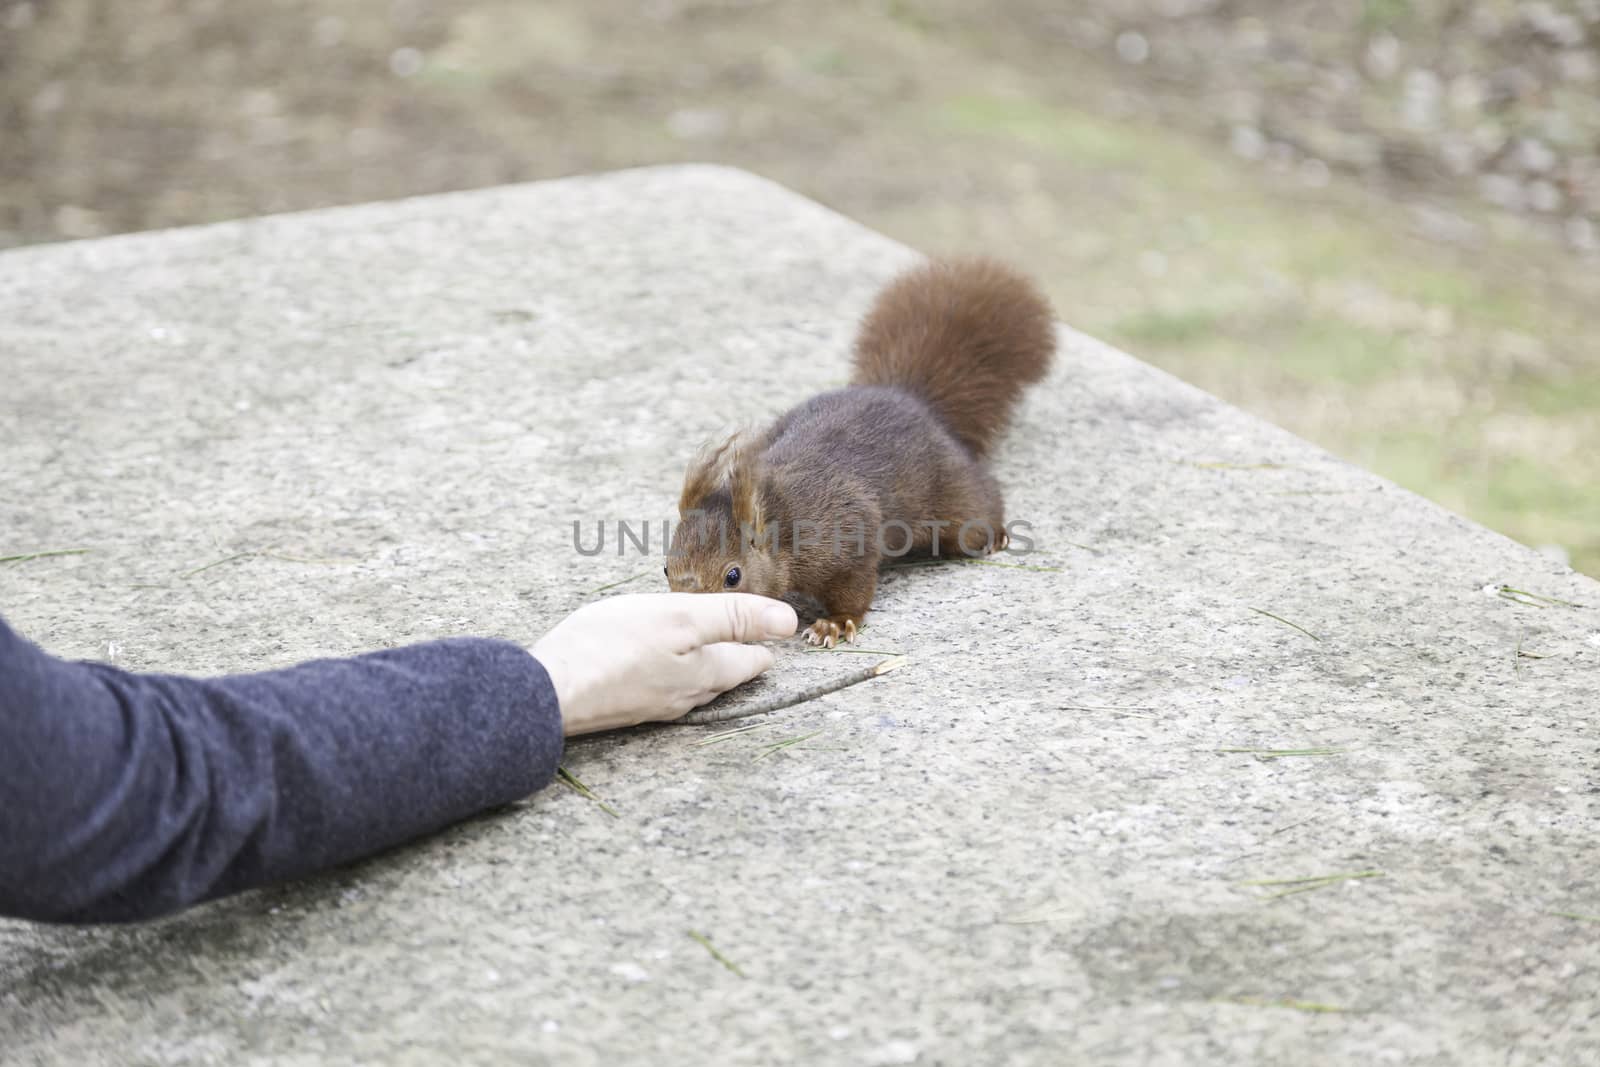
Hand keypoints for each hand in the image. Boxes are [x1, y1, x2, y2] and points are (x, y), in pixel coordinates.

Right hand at [532, 593, 797, 735]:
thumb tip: (789, 622)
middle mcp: (685, 697)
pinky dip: (673, 670)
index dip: (765, 640)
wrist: (547, 691)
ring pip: (694, 684)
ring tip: (711, 643)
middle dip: (739, 654)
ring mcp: (654, 705)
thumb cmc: (610, 648)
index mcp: (706, 674)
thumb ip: (733, 618)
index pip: (753, 661)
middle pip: (725, 675)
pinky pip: (663, 686)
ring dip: (706, 664)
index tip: (775, 628)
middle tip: (751, 634)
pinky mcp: (625, 705)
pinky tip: (660, 660)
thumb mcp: (679, 618)